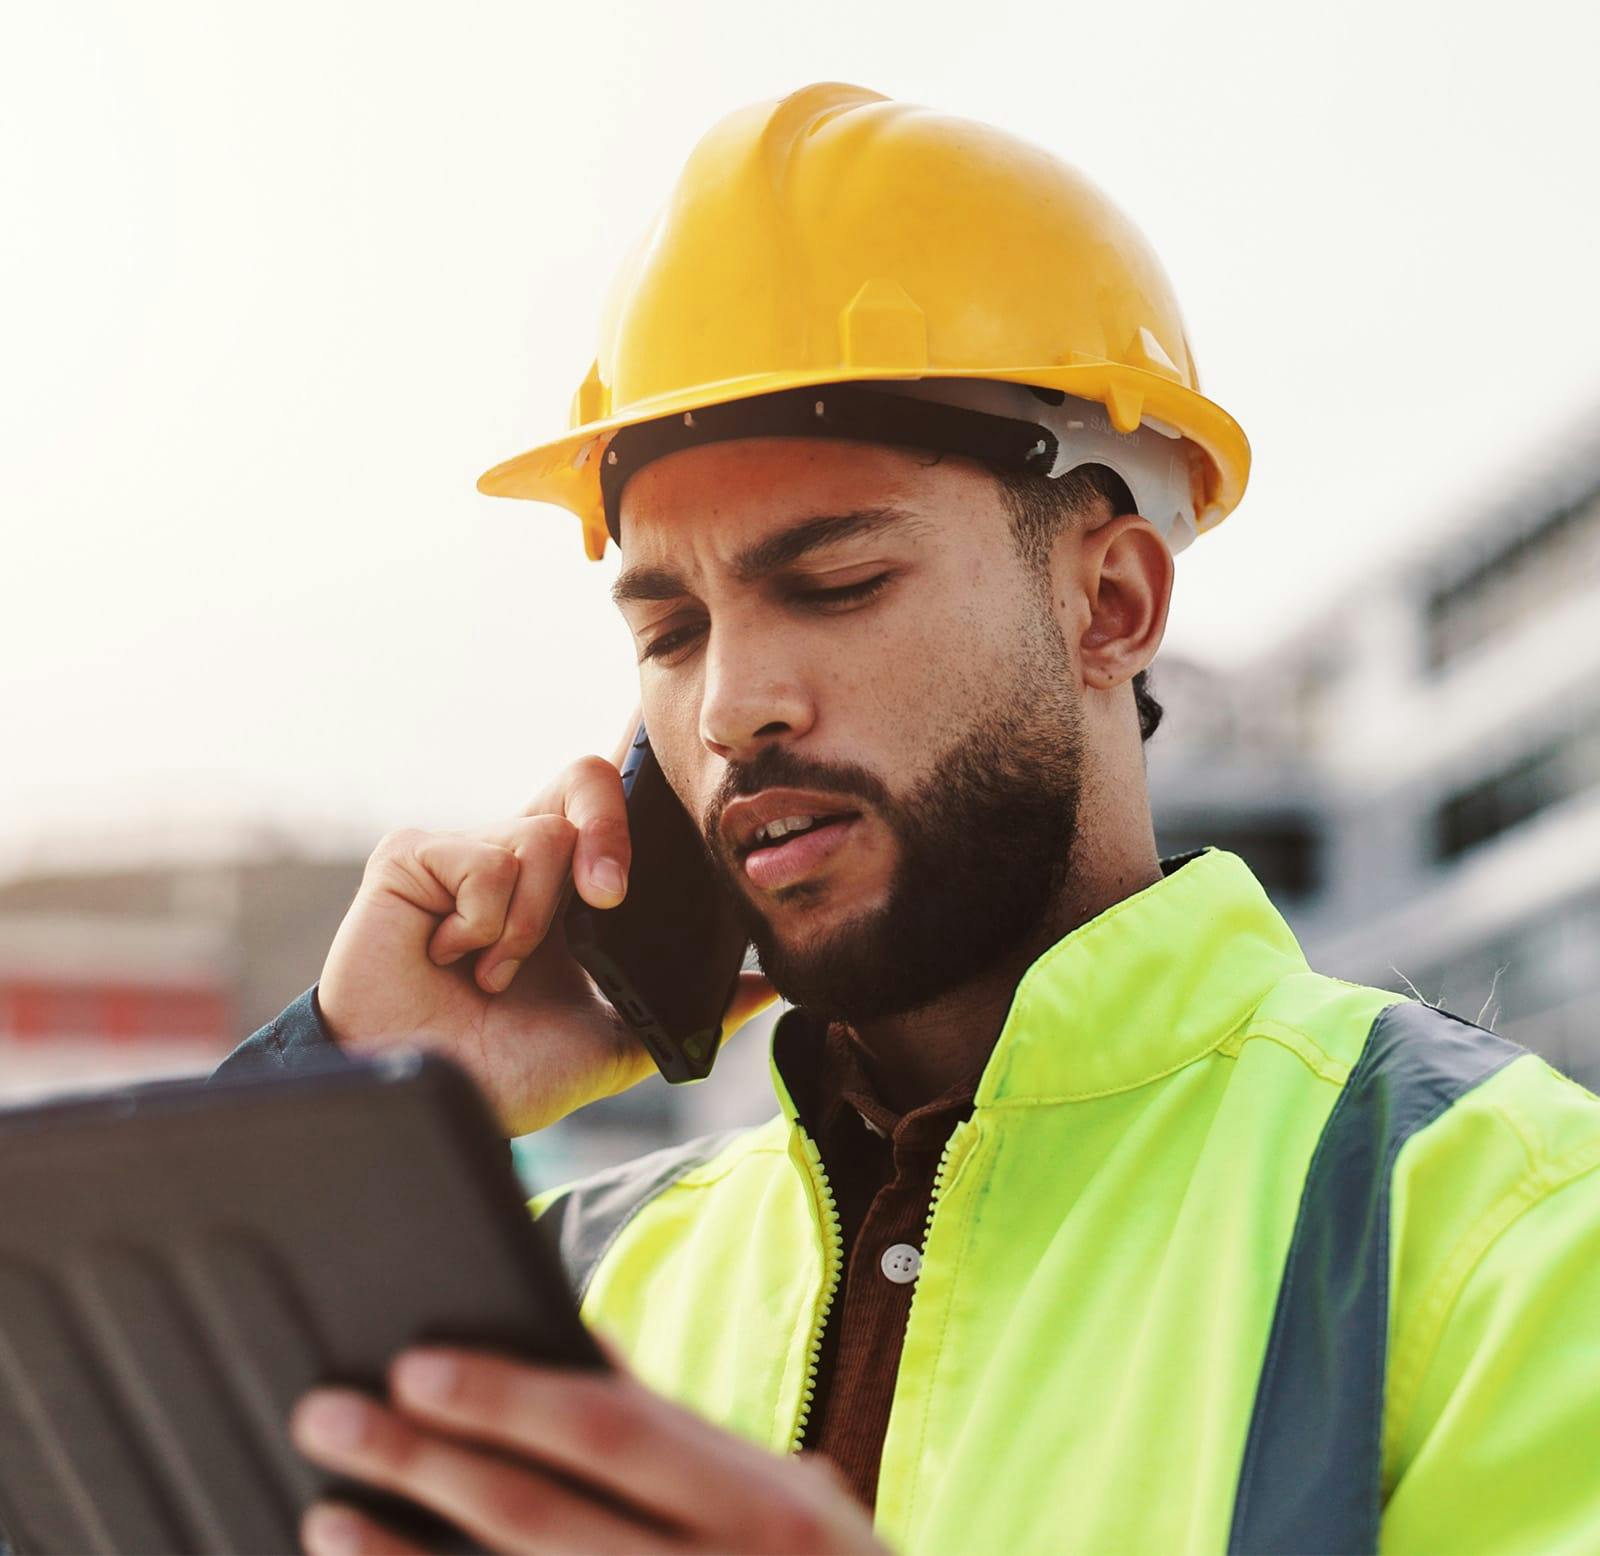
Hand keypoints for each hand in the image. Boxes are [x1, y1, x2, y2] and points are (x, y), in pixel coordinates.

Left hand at [288, 1341, 890, 1555]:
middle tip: (330, 1416)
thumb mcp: (785, 1494)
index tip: (414, 1365)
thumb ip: (683, 1430)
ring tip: (328, 1511)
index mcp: (756, 1503)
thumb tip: (579, 1344)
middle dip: (422, 1463)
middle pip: (537, 1515)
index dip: (506, 1396)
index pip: (610, 1431)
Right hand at [317, 713, 775, 1135]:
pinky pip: (484, 856)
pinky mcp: (413, 855)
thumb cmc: (505, 1073)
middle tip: (607, 896)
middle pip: (588, 779)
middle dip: (611, 830)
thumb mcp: (613, 1045)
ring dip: (534, 922)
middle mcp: (524, 857)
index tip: (683, 755)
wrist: (430, 1101)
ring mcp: (468, 852)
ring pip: (544, 834)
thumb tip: (766, 987)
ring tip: (497, 975)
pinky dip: (483, 920)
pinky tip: (454, 956)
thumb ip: (689, 1015)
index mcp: (571, 890)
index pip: (616, 805)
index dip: (645, 764)